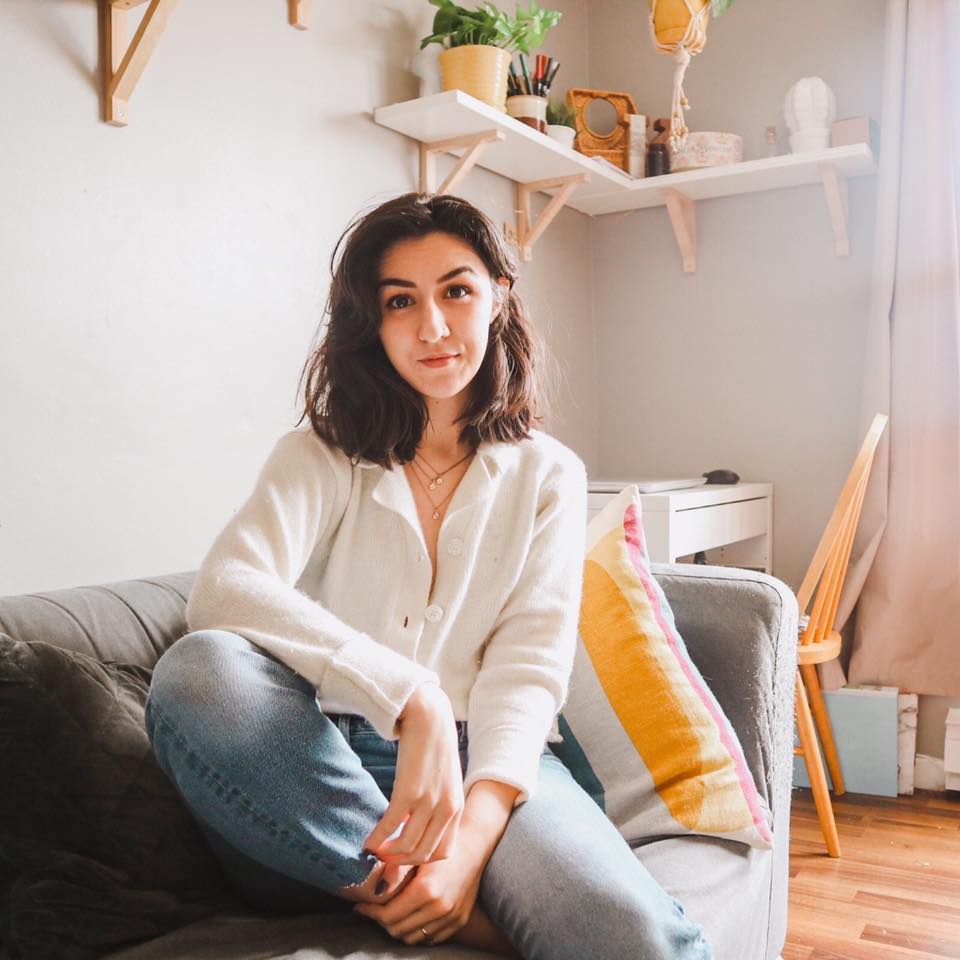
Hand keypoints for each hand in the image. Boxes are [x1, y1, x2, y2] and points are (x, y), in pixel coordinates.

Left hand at [352, 832, 485, 945]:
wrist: (474, 845)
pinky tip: (410, 917)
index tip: (360, 906)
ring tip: (390, 913)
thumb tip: (369, 885)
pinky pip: (431, 938)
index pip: (389, 916)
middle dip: (381, 921)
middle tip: (373, 909)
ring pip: (413, 938)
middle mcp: (440, 908)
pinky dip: (417, 932)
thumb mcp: (416, 854)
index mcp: (427, 890)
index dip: (370, 912)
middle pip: (398, 930)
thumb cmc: (441, 845)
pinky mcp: (459, 921)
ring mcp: (451, 917)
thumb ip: (393, 872)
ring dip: (398, 928)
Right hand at [363, 682, 463, 865]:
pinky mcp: (408, 792)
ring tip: (375, 850)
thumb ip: (438, 804)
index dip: (421, 861)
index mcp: (457, 808)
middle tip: (384, 859)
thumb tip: (415, 825)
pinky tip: (368, 841)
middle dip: (402, 862)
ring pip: (407, 847)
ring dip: (388, 854)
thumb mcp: (445, 780)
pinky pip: (390, 826)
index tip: (404, 856)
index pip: (443, 853)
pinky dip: (377, 839)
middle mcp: (446, 809)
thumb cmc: (434, 746)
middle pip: (424, 854)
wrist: (429, 716)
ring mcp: (428, 802)